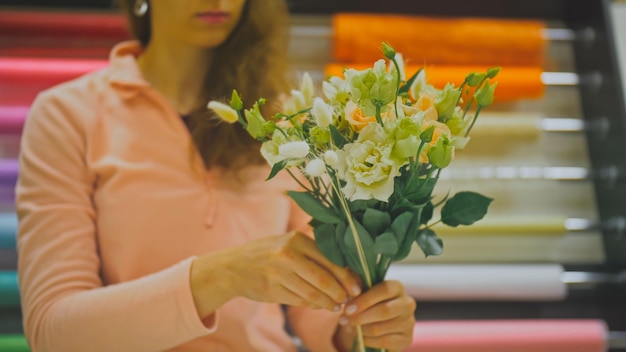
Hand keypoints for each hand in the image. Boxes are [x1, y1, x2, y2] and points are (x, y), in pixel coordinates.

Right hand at [191, 232, 361, 317]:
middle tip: (348, 301)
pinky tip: (319, 305)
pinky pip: (300, 300)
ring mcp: (278, 273)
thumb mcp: (288, 243)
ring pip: (313, 293)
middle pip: (324, 279)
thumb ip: (313, 254)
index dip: (347, 277)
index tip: (357, 287)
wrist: (233, 267)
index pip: (330, 260)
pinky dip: (313, 305)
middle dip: (340, 293)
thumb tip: (346, 273)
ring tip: (336, 306)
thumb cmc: (268, 253)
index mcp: (297, 239)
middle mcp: (288, 254)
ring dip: (328, 303)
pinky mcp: (272, 290)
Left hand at [333, 280, 415, 351]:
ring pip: (381, 328)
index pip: (384, 290)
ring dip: (361, 329)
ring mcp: (409, 322)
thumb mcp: (362, 290)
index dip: (364, 300)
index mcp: (397, 287)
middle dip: (361, 317)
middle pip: (384, 311)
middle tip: (345, 320)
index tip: (347, 309)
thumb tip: (348, 291)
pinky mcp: (407, 338)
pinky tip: (360, 337)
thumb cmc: (368, 302)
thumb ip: (356, 286)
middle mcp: (407, 303)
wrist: (377, 322)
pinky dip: (368, 340)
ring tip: (349, 328)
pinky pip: (384, 341)